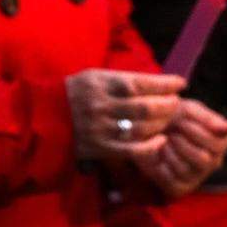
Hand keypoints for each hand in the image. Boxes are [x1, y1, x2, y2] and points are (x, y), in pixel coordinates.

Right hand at [65, 67, 185, 163]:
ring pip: (141, 127)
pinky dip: (150, 146)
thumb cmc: (76, 93)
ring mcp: (100, 128)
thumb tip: (157, 83)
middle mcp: (100, 105)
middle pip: (144, 106)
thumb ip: (122, 80)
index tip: (180, 83)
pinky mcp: (100, 148)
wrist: (45, 118)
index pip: (139, 83)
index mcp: (99, 84)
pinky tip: (161, 140)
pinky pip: (131, 149)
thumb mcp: (94, 77)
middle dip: (167, 104)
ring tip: (170, 118)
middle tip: (176, 102)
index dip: (164, 84)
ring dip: (162, 123)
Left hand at [139, 96, 226, 196]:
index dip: (195, 130)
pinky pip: (172, 181)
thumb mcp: (190, 111)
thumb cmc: (173, 118)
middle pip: (204, 159)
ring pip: (186, 169)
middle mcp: (212, 162)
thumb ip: (211, 119)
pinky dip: (162, 165)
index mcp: (220, 143)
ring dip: (170, 151)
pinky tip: (160, 153)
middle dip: (182, 142)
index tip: (180, 119)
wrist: (146, 130)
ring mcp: (196, 176)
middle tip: (170, 131)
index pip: (218, 144)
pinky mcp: (178, 187)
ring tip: (164, 140)